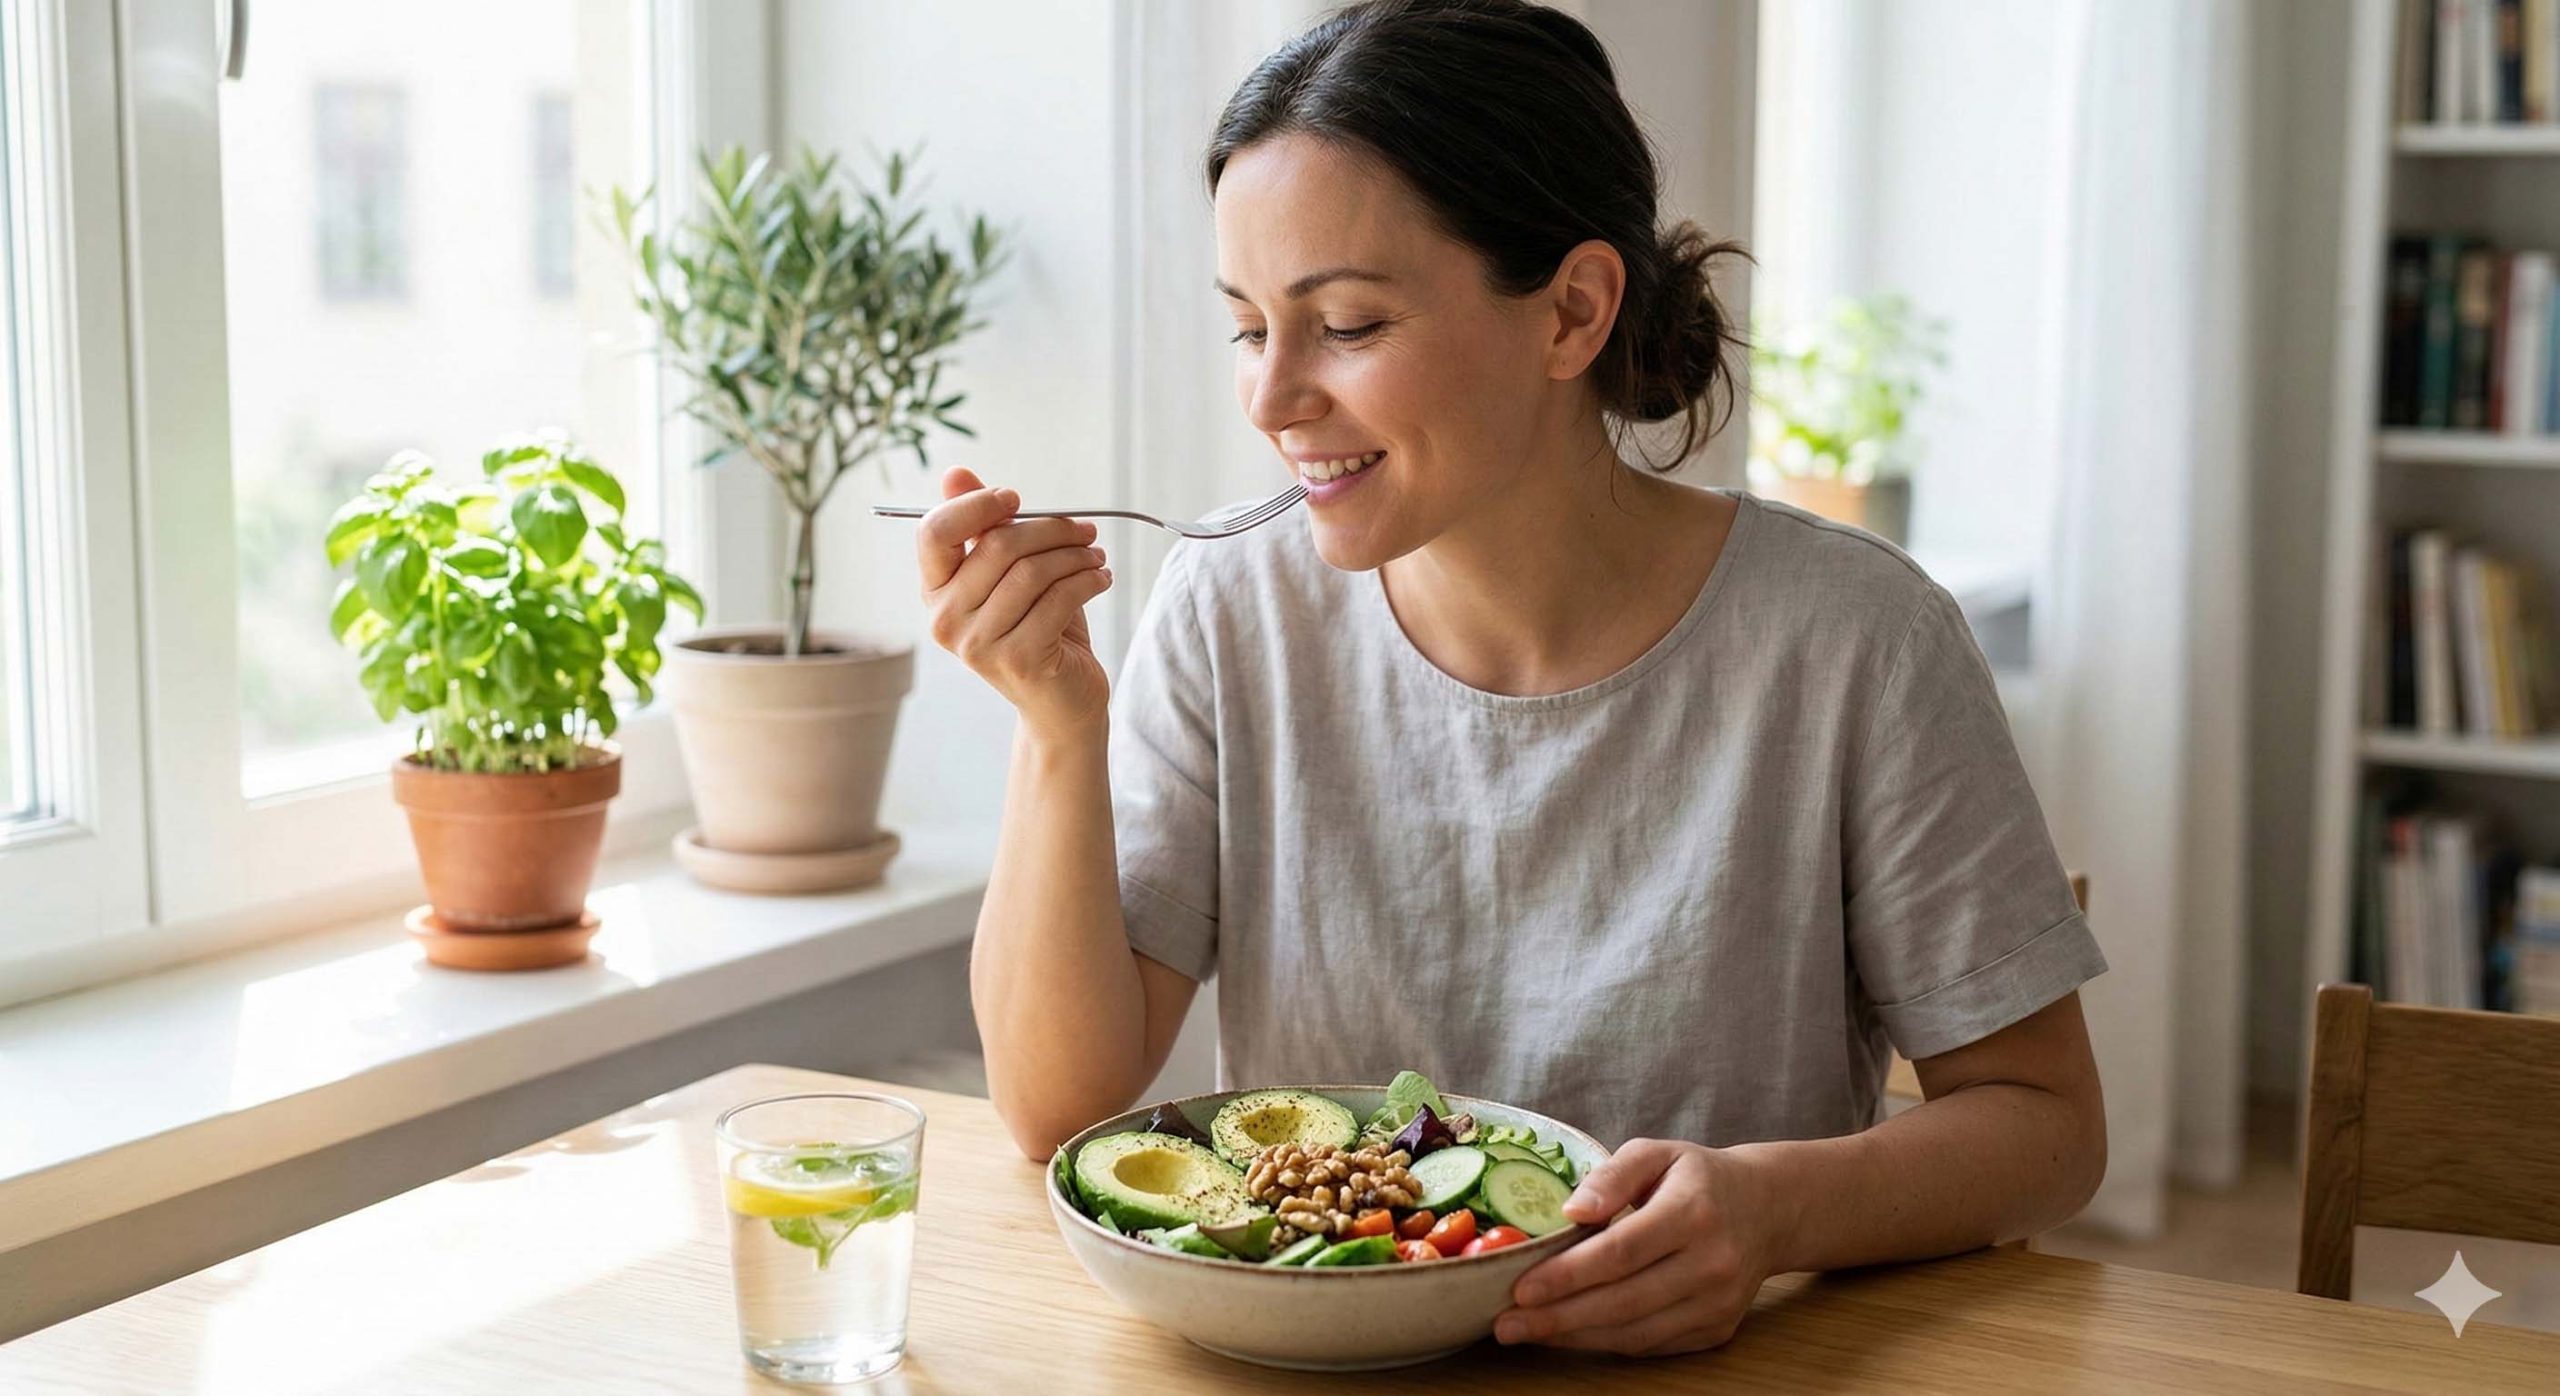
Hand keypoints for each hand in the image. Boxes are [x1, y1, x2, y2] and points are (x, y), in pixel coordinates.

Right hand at [917, 466, 1113, 737]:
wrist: (1061, 703)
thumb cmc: (1037, 629)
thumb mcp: (1009, 575)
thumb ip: (983, 527)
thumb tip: (954, 474)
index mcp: (935, 592)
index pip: (934, 532)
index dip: (976, 505)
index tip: (1016, 498)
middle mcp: (945, 620)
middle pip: (997, 546)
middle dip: (1051, 529)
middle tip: (1085, 531)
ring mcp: (978, 644)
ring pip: (1032, 571)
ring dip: (1075, 555)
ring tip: (1096, 556)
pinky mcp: (1018, 659)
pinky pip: (1058, 598)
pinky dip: (1088, 580)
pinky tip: (1102, 578)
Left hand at [1495, 1139, 1781, 1356]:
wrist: (1768, 1210)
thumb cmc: (1698, 1178)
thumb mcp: (1656, 1153)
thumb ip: (1611, 1175)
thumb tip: (1571, 1211)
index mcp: (1693, 1213)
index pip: (1622, 1252)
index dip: (1568, 1275)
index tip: (1520, 1287)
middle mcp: (1712, 1263)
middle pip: (1625, 1301)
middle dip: (1558, 1317)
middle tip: (1505, 1324)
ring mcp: (1718, 1303)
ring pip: (1637, 1333)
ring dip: (1575, 1337)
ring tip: (1527, 1331)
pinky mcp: (1718, 1329)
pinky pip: (1653, 1345)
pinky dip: (1606, 1343)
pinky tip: (1569, 1333)